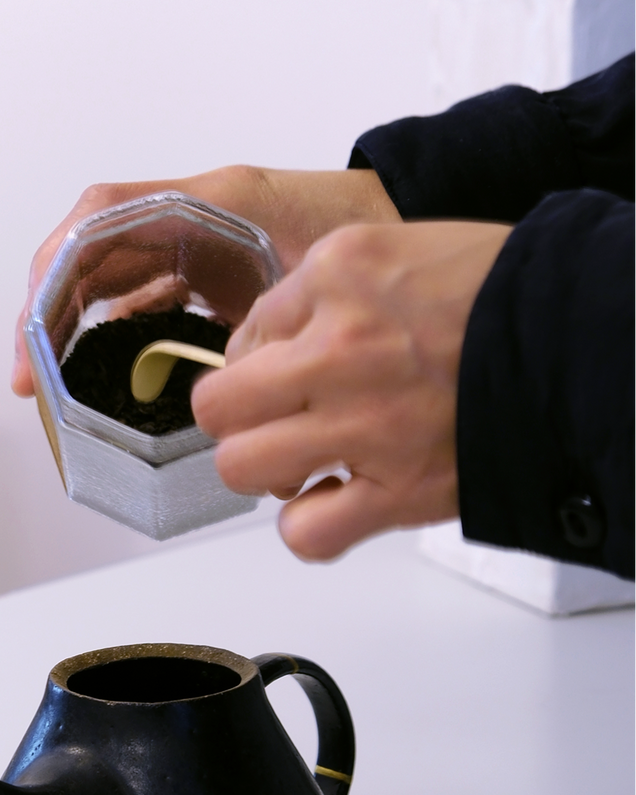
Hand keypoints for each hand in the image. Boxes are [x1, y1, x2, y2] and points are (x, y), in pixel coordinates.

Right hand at [11, 167, 398, 396]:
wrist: (404, 226)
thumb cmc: (371, 235)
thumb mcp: (318, 278)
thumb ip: (266, 322)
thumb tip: (218, 389)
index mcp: (207, 203)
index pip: (99, 225)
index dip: (55, 280)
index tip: (37, 338)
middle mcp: (187, 218)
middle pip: (87, 257)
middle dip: (47, 315)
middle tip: (29, 379)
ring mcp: (190, 243)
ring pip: (104, 280)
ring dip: (69, 329)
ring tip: (50, 386)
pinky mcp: (201, 272)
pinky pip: (135, 297)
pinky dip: (107, 333)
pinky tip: (98, 374)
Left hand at [191, 219, 512, 560]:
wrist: (583, 337)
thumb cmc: (503, 296)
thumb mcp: (399, 253)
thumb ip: (325, 292)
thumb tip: (266, 343)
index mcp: (336, 276)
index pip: (243, 335)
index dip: (260, 364)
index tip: (287, 376)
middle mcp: (338, 349)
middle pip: (218, 406)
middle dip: (239, 421)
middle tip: (276, 424)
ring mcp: (364, 425)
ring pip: (243, 469)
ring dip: (268, 473)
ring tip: (308, 465)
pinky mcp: (398, 490)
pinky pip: (306, 534)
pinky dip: (311, 530)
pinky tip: (335, 507)